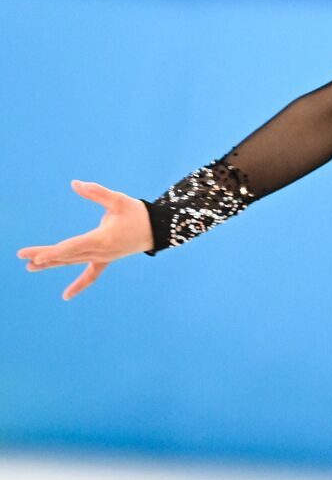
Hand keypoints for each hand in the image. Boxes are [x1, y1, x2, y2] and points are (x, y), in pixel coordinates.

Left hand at [16, 180, 154, 299]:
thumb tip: (74, 184)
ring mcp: (103, 258)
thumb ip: (96, 192)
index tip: (34, 257)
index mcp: (102, 239)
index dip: (51, 252)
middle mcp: (100, 253)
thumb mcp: (118, 200)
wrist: (159, 229)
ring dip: (52, 264)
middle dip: (44, 257)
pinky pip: (90, 275)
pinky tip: (66, 296)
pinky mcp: (106, 260)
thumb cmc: (138, 213)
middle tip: (23, 258)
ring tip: (30, 266)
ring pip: (73, 262)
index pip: (71, 247)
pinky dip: (78, 285)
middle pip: (67, 256)